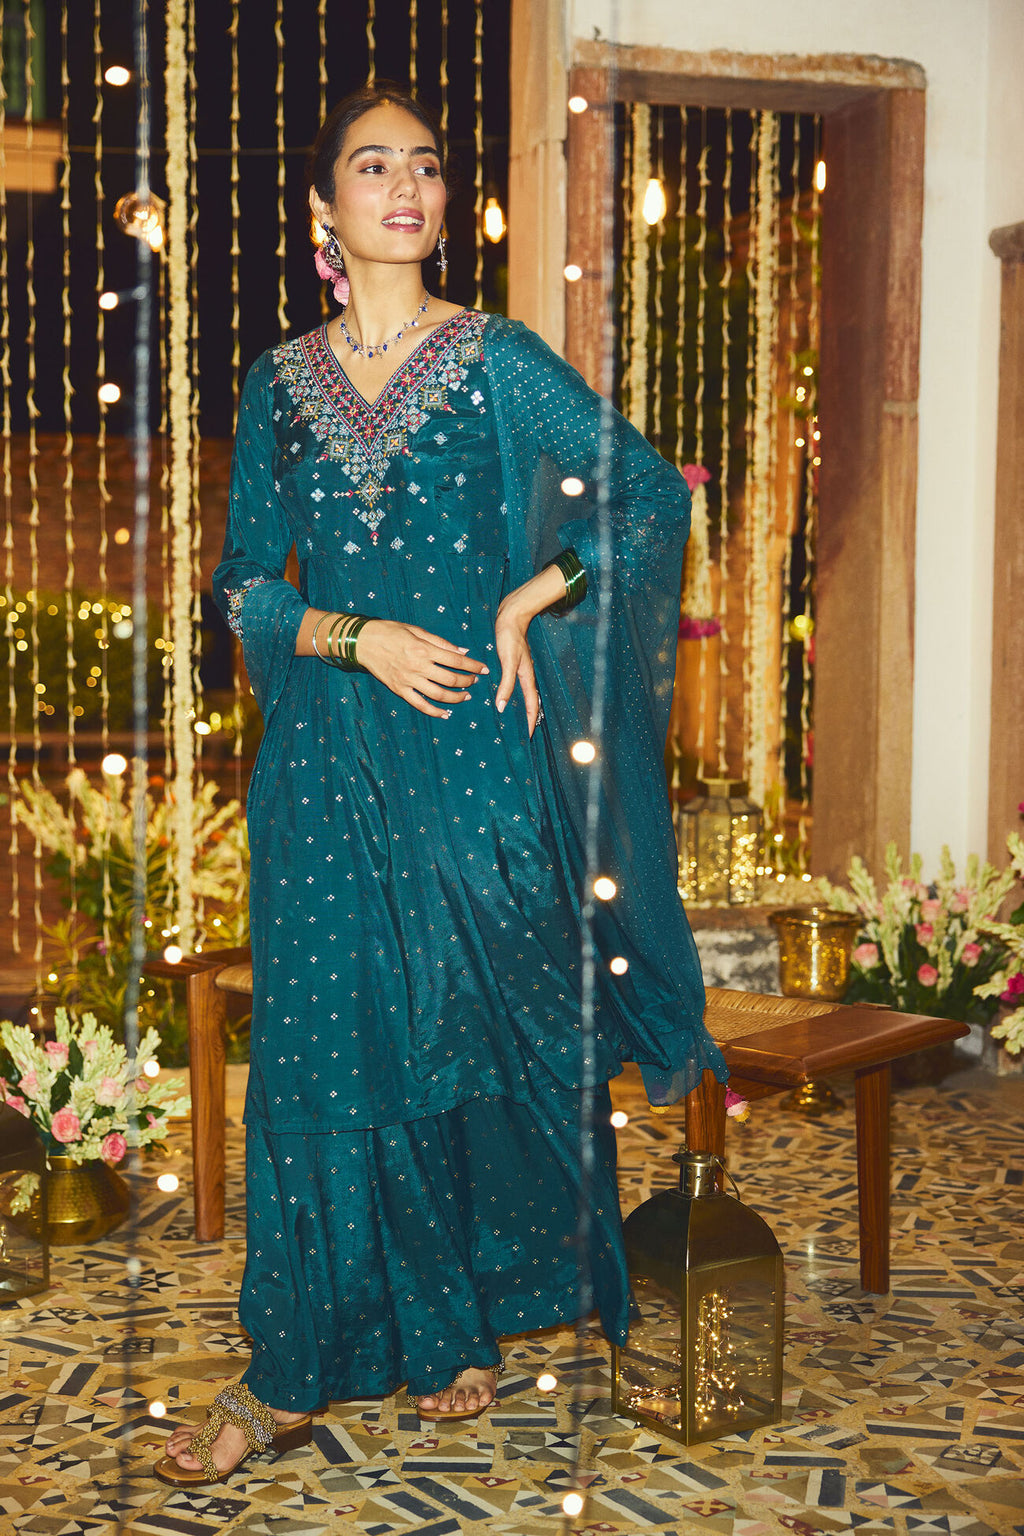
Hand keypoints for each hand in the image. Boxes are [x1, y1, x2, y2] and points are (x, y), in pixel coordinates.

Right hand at [356, 619, 487, 719]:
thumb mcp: (416, 630)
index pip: (456, 660)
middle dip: (467, 681)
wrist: (363, 642)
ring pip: (438, 694)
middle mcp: (418, 666)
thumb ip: (440, 642)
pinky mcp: (400, 690)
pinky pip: (420, 704)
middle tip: (474, 681)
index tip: (484, 669)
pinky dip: (434, 711)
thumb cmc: (390, 631)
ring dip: (456, 697)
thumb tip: (463, 651)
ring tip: (465, 696)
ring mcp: (408, 680)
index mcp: (424, 649)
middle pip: (450, 679)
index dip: (473, 666)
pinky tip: (445, 713)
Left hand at [494, 598, 540, 737]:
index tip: (529, 736)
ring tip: (519, 720)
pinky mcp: (514, 663)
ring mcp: (521, 669)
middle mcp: (526, 675)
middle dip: (530, 718)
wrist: (512, 616)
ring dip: (524, 707)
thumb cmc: (510, 637)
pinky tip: (507, 695)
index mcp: (526, 677)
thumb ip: (506, 684)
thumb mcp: (508, 661)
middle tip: (526, 733)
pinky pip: (517, 685)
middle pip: (531, 701)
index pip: (532, 705)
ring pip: (525, 694)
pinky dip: (515, 694)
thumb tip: (501, 706)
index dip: (531, 721)